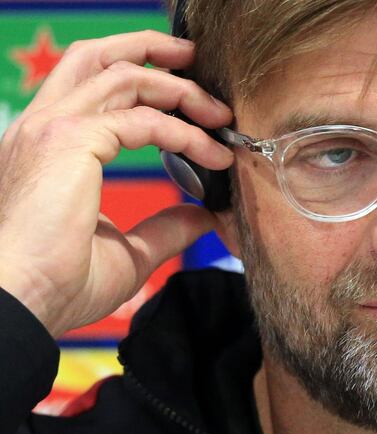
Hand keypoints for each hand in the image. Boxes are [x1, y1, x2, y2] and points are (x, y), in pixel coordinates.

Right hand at [0, 30, 233, 335]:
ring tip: (220, 113)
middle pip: (100, 59)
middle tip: (200, 65)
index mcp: (48, 146)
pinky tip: (214, 153)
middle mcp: (44, 125)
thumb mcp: (126, 252)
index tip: (195, 111)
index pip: (94, 87)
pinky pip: (145, 120)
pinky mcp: (70, 139)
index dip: (148, 88)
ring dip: (181, 88)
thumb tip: (203, 216)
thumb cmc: (57, 283)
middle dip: (155, 53)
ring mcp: (53, 127)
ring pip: (125, 77)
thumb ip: (164, 228)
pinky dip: (186, 133)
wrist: (20, 303)